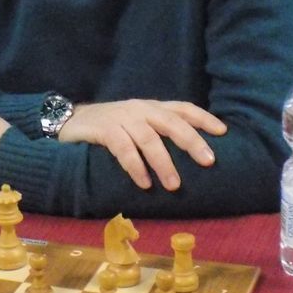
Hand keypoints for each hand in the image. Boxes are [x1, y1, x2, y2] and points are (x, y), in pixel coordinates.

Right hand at [58, 100, 226, 191]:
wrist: (68, 122)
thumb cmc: (109, 128)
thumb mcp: (136, 125)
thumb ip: (157, 133)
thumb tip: (190, 154)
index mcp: (151, 107)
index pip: (182, 108)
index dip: (203, 118)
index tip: (223, 132)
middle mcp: (139, 109)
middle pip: (171, 122)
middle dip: (192, 141)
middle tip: (209, 161)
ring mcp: (121, 117)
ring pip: (149, 138)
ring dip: (164, 163)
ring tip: (174, 185)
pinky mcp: (103, 129)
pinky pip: (123, 148)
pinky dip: (135, 166)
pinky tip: (144, 184)